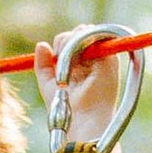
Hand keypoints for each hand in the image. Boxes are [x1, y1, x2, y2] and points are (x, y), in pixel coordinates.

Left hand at [34, 31, 139, 151]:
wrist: (82, 121)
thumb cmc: (67, 108)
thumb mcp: (48, 84)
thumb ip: (43, 65)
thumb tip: (41, 44)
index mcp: (85, 63)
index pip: (74, 40)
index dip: (62, 44)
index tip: (54, 58)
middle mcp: (97, 58)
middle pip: (79, 32)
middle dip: (64, 41)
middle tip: (58, 60)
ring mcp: (105, 57)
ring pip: (84, 31)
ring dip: (69, 42)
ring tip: (65, 64)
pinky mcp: (110, 58)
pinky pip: (93, 36)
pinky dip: (78, 43)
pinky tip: (73, 61)